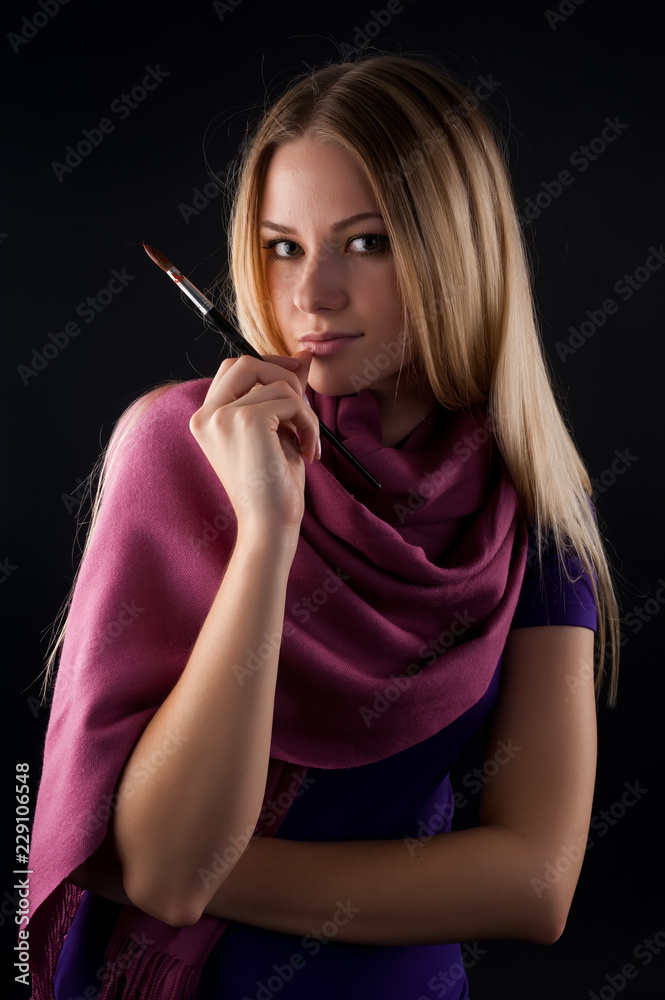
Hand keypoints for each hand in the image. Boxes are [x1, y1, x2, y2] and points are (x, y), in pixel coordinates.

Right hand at [189, 350, 318, 535]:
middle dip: (281, 373)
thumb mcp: (278, 431)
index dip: (266, 368)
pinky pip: (291, 401)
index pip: (233, 370)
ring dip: (303, 411)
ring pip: (277, 384)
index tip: (295, 385)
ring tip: (307, 443)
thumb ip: (283, 392)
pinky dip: (309, 423)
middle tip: (303, 402)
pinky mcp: (246, 420)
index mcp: (206, 419)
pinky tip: (308, 452)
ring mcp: (224, 416)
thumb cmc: (273, 487)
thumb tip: (303, 354)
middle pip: (244, 362)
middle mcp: (207, 415)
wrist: (269, 525)